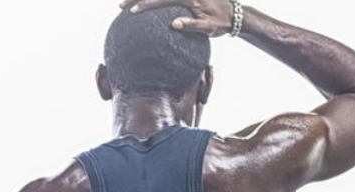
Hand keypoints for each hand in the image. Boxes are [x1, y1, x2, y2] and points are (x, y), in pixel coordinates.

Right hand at [118, 0, 237, 37]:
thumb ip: (192, 25)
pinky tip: (142, 3)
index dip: (146, 4)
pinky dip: (153, 1)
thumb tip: (174, 24)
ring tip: (126, 3)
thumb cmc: (220, 22)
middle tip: (121, 5)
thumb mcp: (208, 27)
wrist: (233, 13)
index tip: (133, 11)